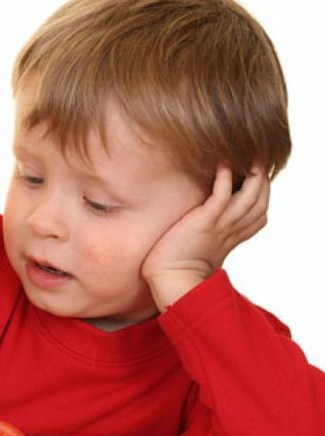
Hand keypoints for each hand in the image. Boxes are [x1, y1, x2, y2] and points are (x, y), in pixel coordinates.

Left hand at [141, 164, 269, 309]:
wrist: (171, 281)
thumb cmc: (177, 266)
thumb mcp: (199, 247)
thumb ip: (205, 235)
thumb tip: (195, 227)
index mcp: (232, 237)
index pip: (258, 214)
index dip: (262, 195)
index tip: (259, 179)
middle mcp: (231, 230)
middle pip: (260, 201)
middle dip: (264, 179)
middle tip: (260, 158)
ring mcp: (221, 225)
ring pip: (250, 196)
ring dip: (254, 173)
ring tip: (250, 153)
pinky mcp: (205, 221)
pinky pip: (222, 195)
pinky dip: (225, 177)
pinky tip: (223, 162)